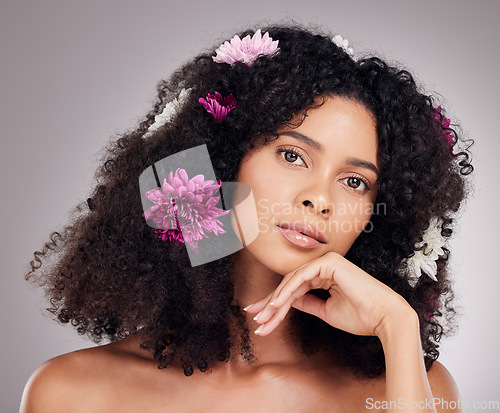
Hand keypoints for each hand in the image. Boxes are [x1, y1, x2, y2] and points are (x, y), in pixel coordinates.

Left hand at [245, 251, 414, 336]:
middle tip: (255, 319)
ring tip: (262, 318)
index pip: (294, 288)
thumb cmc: (361, 316)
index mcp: (325, 275)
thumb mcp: (326, 311)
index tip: (260, 318)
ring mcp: (327, 262)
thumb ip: (308, 303)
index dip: (275, 304)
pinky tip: (275, 305)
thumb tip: (289, 302)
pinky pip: (301, 278)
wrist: (384, 318)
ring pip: (292, 282)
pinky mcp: (329, 263)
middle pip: (289, 284)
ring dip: (275, 301)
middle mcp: (324, 266)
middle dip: (270, 303)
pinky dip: (287, 292)